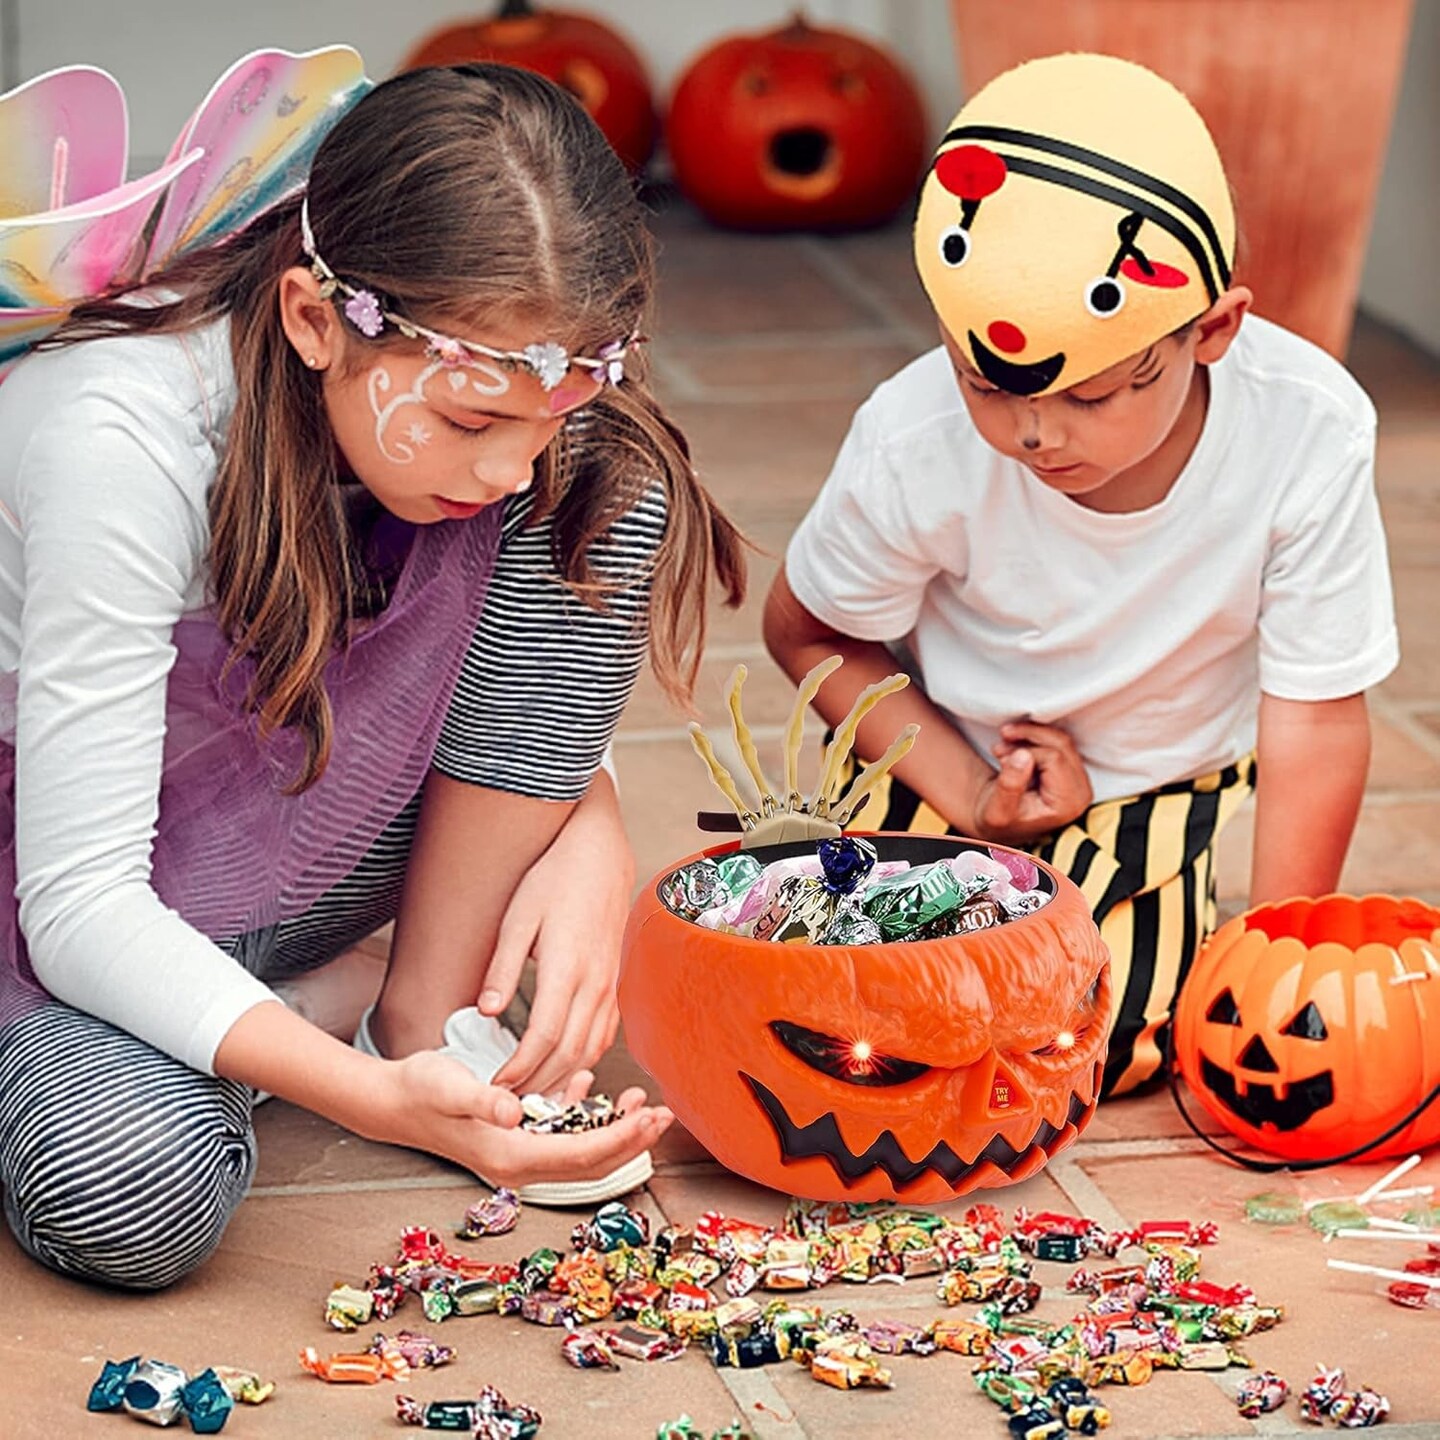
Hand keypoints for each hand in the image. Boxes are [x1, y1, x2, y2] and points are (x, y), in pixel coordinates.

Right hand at [374, 1050, 670, 1187]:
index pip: (581, 1155)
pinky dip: (581, 1114)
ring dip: (613, 1129)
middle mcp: (518, 1163)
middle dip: (630, 1140)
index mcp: (511, 1157)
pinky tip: (589, 1087)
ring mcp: (517, 1153)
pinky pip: (559, 1134)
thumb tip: (514, 1111)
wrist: (393, 1099)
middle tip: (663, 1115)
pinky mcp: (513, 1138)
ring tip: (641, 1102)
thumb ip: (484, 1099)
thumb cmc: (421, 1091)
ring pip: (579, 1150)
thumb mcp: (451, 1087)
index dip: (621, 1138)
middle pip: (590, 1162)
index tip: (650, 1117)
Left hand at [482, 777, 633, 1096]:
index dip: (520, 1069)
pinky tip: (564, 1068)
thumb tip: (485, 1011)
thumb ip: (502, 967)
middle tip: (508, 1103)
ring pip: (590, 1049)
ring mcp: (610, 985)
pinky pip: (604, 1034)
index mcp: (566, 967)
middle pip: (569, 1053)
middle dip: (538, 1084)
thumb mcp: (517, 917)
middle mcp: (594, 983)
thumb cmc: (554, 879)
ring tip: (532, 1094)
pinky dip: (584, 1059)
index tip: (496, 1087)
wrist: (599, 856)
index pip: (544, 1037)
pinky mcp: (615, 984)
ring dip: (562, 1078)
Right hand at [970, 720, 1092, 844]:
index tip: (1000, 756)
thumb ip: (1010, 784)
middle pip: (1061, 744)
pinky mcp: (1074, 773)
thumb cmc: (1001, 821)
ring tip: (1003, 746)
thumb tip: (1022, 755)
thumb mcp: (998, 809)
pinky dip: (1036, 739)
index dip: (1024, 751)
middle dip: (1029, 735)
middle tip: (1002, 736)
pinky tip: (1014, 748)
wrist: (1003, 827)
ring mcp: (1080, 781)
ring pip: (1061, 739)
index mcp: (1067, 804)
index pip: (1053, 758)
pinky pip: (1060, 743)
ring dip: (1030, 735)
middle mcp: (1081, 792)